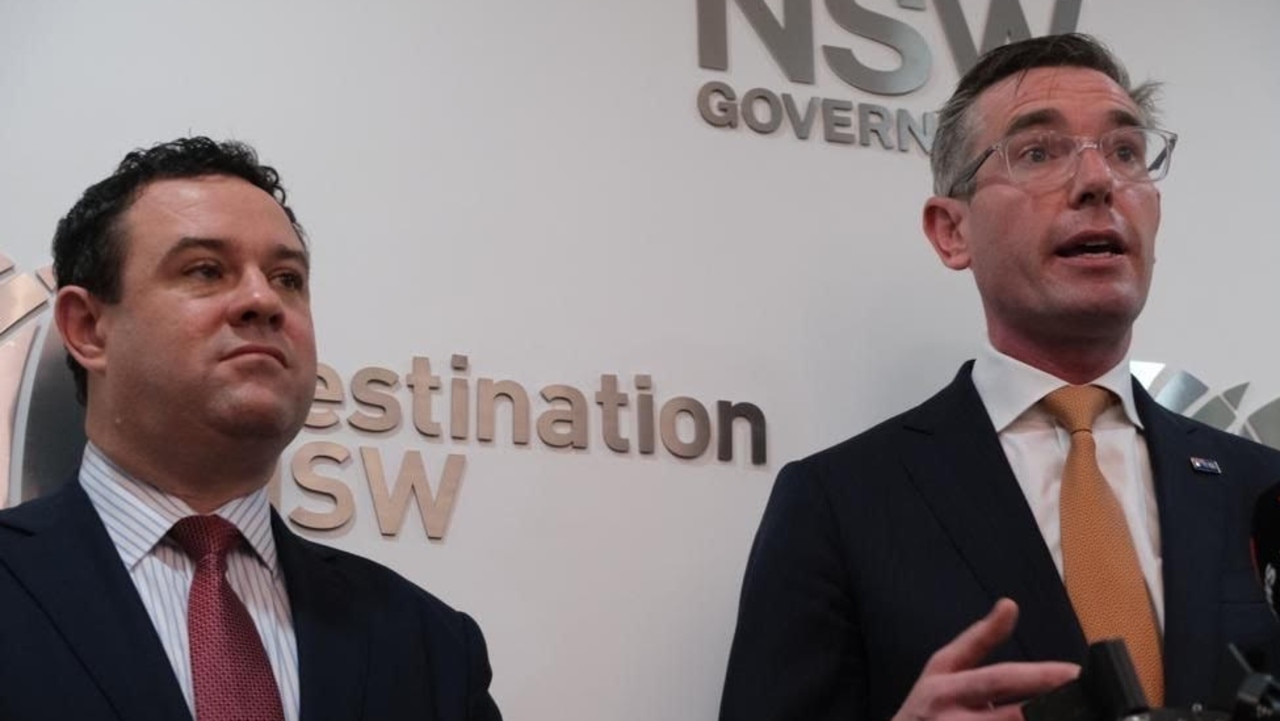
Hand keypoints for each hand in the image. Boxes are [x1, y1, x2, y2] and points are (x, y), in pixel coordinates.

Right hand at [890, 599, 1079, 720]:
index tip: (1074, 672)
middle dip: (1052, 708)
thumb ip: (978, 639)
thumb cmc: (924, 709)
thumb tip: (1010, 605)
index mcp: (946, 689)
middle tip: (1087, 701)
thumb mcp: (941, 667)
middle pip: (1014, 716)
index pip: (999, 678)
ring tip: (1076, 714)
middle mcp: (953, 719)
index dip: (1039, 676)